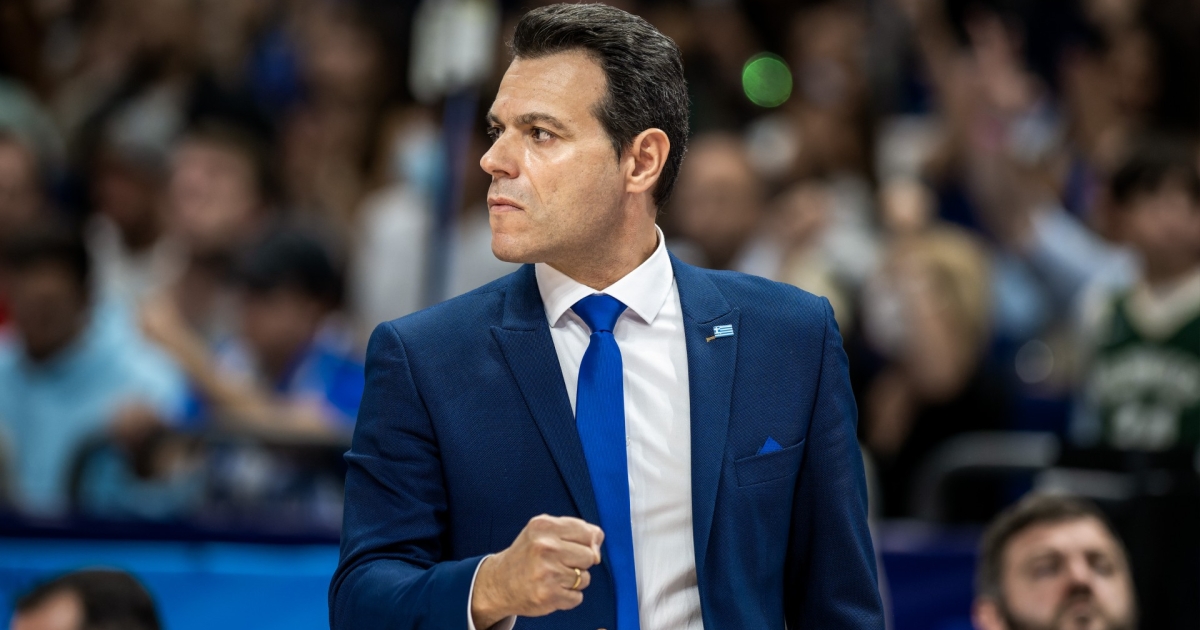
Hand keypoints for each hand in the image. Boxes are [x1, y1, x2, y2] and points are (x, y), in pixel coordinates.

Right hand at [470, 515, 603, 628]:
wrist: (499, 583)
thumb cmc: (528, 554)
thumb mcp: (545, 531)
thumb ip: (576, 531)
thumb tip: (598, 550)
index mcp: (544, 526)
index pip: (589, 533)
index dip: (588, 543)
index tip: (574, 547)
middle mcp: (545, 547)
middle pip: (590, 556)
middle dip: (580, 562)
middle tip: (560, 563)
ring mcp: (547, 572)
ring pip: (585, 578)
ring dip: (574, 581)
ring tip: (554, 577)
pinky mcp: (548, 595)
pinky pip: (577, 597)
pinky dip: (568, 597)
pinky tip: (552, 589)